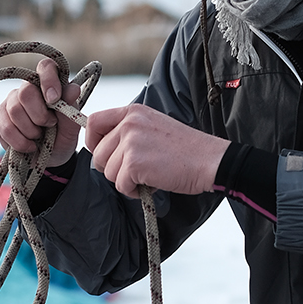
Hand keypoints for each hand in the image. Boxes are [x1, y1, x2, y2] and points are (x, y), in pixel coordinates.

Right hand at [0, 57, 83, 165]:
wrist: (50, 158)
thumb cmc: (62, 137)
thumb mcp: (71, 126)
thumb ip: (71, 107)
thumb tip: (73, 88)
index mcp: (48, 84)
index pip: (45, 67)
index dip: (48, 80)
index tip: (54, 100)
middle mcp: (27, 89)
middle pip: (26, 92)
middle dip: (39, 115)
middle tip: (49, 125)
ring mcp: (10, 102)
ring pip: (14, 111)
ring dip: (30, 131)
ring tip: (39, 137)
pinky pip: (5, 128)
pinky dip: (20, 142)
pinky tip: (29, 146)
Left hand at [86, 104, 228, 197]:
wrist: (209, 160)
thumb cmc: (185, 149)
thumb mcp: (153, 127)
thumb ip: (129, 132)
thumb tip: (103, 149)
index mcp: (133, 112)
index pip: (94, 121)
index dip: (93, 142)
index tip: (104, 154)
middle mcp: (129, 123)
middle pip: (98, 153)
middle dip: (112, 169)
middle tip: (135, 172)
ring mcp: (131, 142)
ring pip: (108, 172)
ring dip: (125, 181)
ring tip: (148, 176)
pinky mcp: (135, 163)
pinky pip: (121, 185)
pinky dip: (134, 191)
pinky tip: (151, 184)